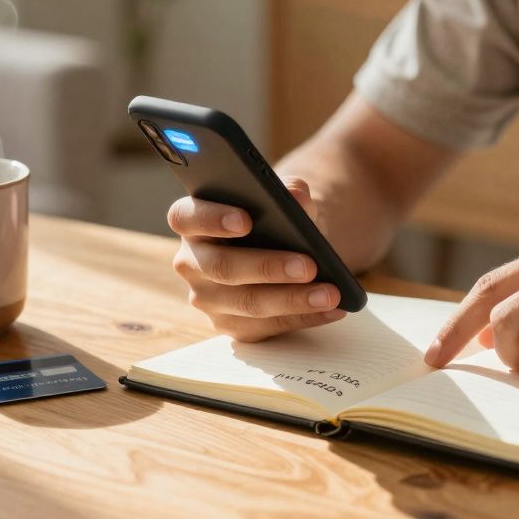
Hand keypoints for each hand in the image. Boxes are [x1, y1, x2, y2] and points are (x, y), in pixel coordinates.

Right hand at [168, 176, 344, 341]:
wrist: (283, 248)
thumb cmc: (274, 219)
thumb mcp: (282, 199)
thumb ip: (288, 192)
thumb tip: (298, 197)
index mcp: (192, 221)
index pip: (186, 217)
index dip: (212, 219)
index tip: (246, 220)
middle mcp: (191, 262)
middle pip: (222, 267)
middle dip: (268, 266)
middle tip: (308, 265)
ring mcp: (208, 298)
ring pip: (247, 303)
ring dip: (293, 299)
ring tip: (330, 293)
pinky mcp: (230, 325)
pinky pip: (266, 327)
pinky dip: (304, 317)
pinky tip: (331, 310)